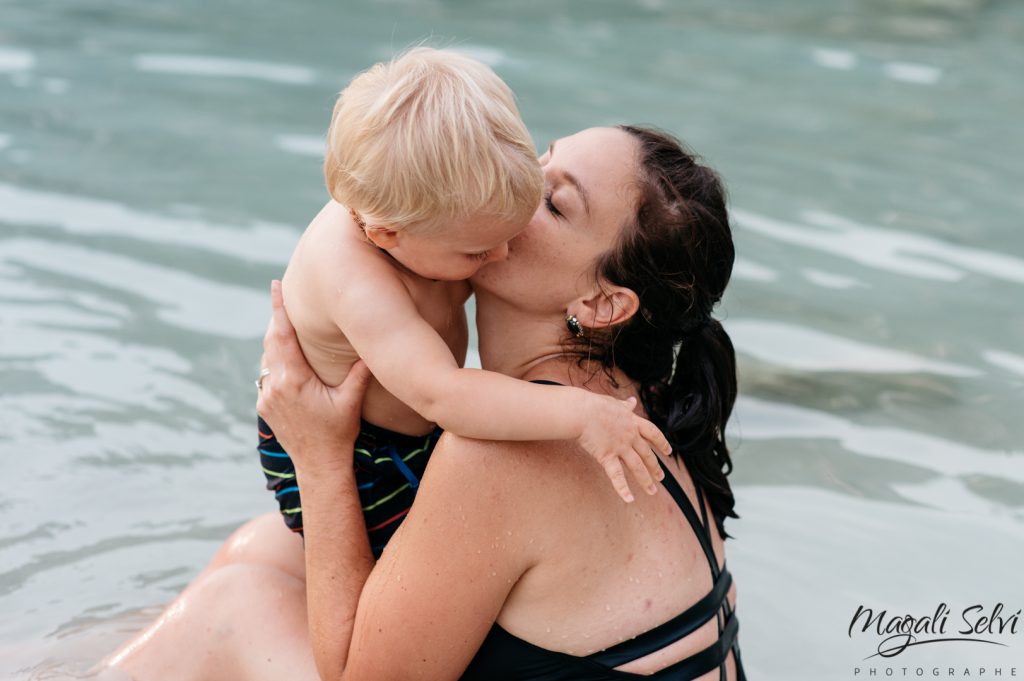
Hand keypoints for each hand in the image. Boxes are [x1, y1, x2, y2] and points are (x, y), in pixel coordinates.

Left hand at [256, 280, 371, 474]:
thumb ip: (359, 373)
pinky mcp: (264, 405)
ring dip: (276, 340)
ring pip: (267, 357)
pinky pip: (266, 374)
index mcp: (294, 379)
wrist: (318, 465)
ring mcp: (266, 396)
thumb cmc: (338, 433)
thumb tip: (373, 347)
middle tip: (282, 295)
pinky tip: (286, 356)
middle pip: (271, 341)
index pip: (283, 335)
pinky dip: (275, 360)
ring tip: (286, 323)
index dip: (279, 308)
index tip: (275, 285)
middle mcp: (275, 385)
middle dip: (277, 318)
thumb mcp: (351, 401)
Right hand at [576, 394, 670, 502]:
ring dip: (646, 480)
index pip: (653, 433)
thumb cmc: (593, 405)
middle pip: (647, 454)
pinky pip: (617, 475)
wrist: (580, 412)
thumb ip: (624, 405)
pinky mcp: (607, 456)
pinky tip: (629, 499)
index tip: (668, 452)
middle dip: (655, 467)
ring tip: (652, 491)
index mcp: (632, 422)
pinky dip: (623, 488)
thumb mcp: (613, 402)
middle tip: (661, 477)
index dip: (662, 443)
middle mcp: (630, 436)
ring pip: (637, 467)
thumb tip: (632, 401)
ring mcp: (620, 447)